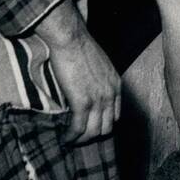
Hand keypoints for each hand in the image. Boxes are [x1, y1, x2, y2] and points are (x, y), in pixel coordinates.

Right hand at [33, 0, 120, 143]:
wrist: (71, 38)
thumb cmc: (80, 46)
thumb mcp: (98, 64)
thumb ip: (98, 79)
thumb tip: (88, 89)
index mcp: (115, 84)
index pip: (115, 115)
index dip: (103, 124)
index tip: (91, 126)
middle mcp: (110, 94)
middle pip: (106, 127)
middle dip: (93, 136)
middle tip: (79, 138)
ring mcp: (98, 99)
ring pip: (93, 132)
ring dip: (81, 140)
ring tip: (70, 141)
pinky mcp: (82, 102)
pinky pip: (78, 128)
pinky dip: (71, 137)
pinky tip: (64, 139)